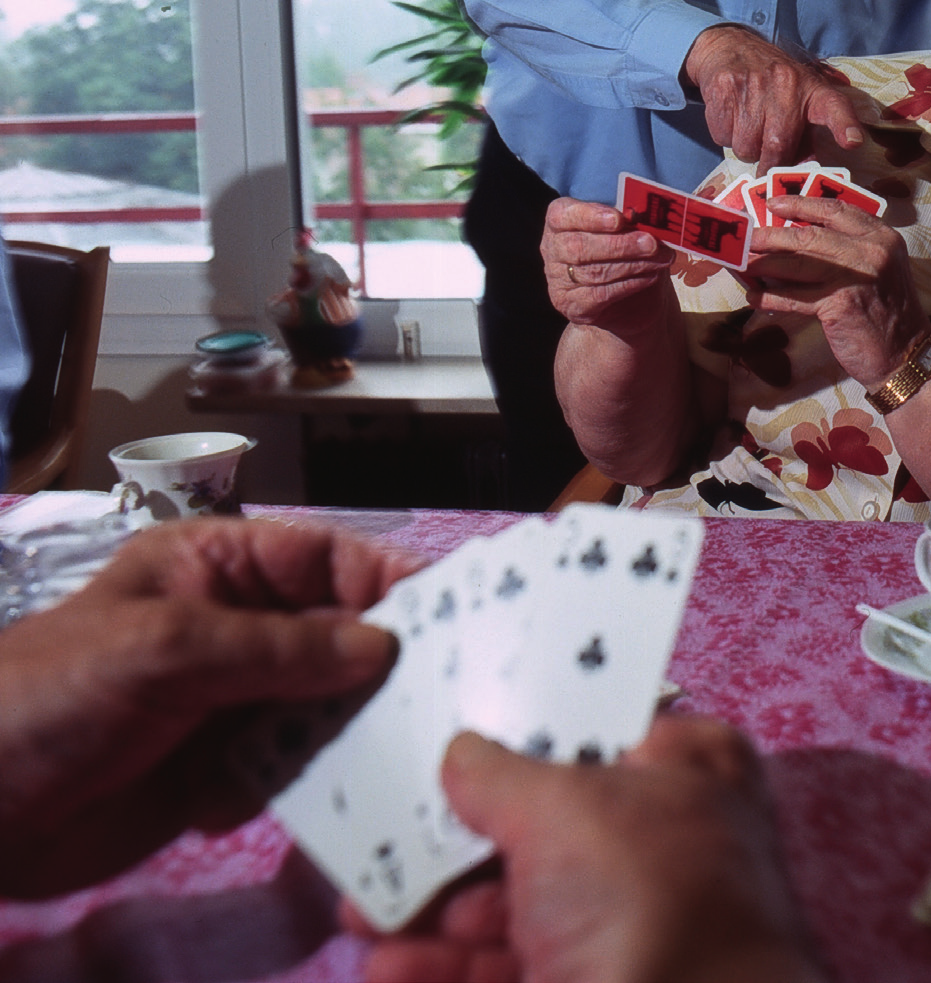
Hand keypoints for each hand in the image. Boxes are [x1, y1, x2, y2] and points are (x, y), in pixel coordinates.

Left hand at [0, 517, 410, 896]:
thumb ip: (278, 648)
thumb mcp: (165, 650)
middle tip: (444, 690)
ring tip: (396, 753)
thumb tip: (381, 646)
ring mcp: (228, 702)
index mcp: (214, 569)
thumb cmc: (52, 698)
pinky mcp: (218, 772)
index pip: (321, 558)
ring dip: (350, 730)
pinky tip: (328, 801)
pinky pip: (291, 767)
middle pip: (334, 634)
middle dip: (380, 663)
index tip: (450, 606)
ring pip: (322, 705)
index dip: (384, 577)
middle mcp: (233, 629)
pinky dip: (310, 782)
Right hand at [359, 716, 824, 982]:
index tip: (449, 729)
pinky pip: (503, 969)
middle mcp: (660, 844)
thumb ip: (500, 774)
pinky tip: (386, 966)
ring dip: (431, 913)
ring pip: (513, 908)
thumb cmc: (649, 899)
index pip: (595, 728)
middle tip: (380, 837)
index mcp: (683, 772)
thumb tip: (463, 754)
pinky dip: (442, 967)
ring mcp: (627, 929)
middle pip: (540, 827)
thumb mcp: (563, 806)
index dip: (523, 728)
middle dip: (452, 841)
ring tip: (359, 914)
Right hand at [542, 196, 675, 329]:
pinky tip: (651, 276)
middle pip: (579, 247)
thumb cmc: (625, 251)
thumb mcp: (627, 229)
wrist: (627, 299)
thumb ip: (630, 221)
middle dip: (620, 245)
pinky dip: (630, 284)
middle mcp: (553, 249)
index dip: (590, 216)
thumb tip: (648, 217)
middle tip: (651, 243)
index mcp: (560, 221)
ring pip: (594, 272)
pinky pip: (601, 295)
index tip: (619, 219)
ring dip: (633, 264)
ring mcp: (558, 280)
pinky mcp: (572, 306)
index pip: (563, 215)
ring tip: (662, 258)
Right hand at [682, 28, 864, 170]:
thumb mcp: (798, 100)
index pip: (834, 107)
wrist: (731, 47)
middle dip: (770, 163)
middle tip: (766, 161)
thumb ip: (806, 135)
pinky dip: (725, 136)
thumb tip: (805, 168)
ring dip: (745, 148)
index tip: (852, 142)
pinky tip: (731, 116)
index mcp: (811, 89)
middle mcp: (786, 83)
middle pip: (778, 145)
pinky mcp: (724, 88)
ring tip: (748, 126)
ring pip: (745, 147)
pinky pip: (722, 137)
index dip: (844, 125)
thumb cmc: (772, 84)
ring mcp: (752, 84)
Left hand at [744, 192, 928, 388]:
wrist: (906, 355)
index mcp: (881, 236)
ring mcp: (855, 277)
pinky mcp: (840, 304)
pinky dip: (771, 298)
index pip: (835, 210)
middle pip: (809, 236)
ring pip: (797, 264)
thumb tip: (796, 239)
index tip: (774, 203)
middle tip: (745, 237)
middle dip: (771, 236)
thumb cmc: (888, 313)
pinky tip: (754, 298)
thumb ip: (848, 249)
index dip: (801, 204)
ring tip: (741, 264)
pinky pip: (795, 298)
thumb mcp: (878, 269)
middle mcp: (871, 251)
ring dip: (763, 264)